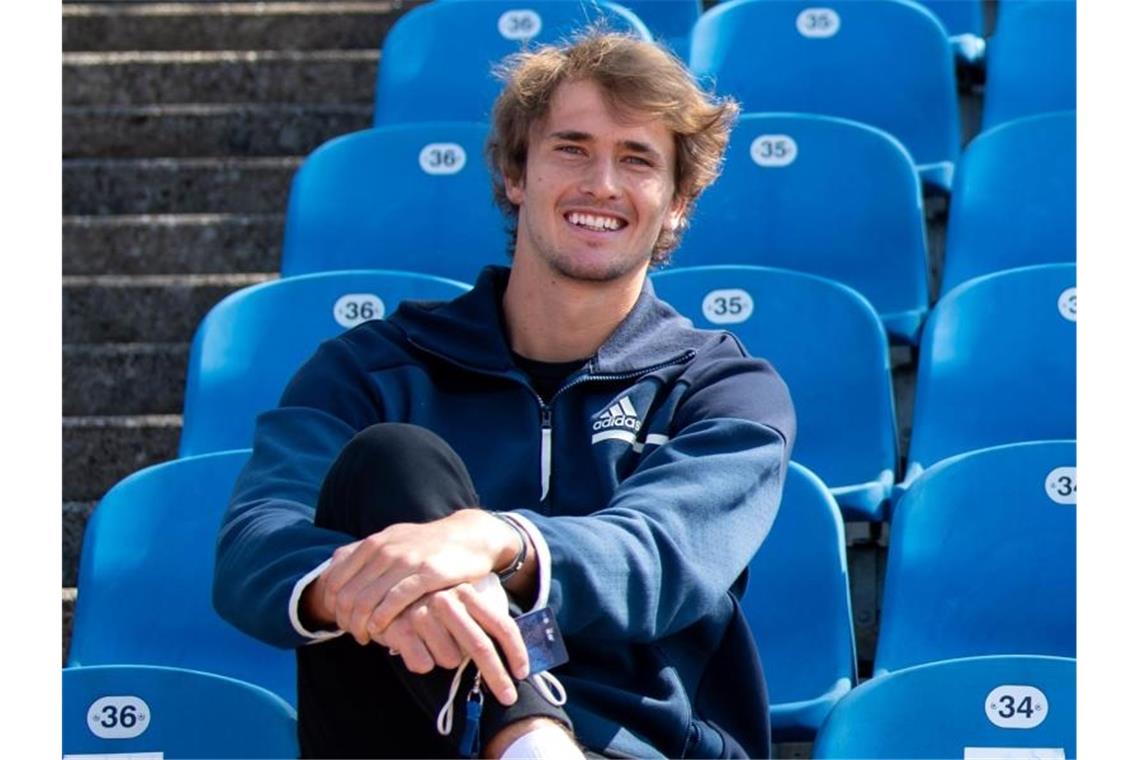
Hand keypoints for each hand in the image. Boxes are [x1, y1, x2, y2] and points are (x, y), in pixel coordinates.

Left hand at [315, 510, 521, 644]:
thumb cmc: (428, 544)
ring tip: (365, 636)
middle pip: (348, 594)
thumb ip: (365, 551)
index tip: (340, 620)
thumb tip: (334, 563)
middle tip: (353, 633)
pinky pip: (395, 600)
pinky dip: (383, 618)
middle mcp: (385, 550)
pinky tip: (381, 629)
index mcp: (373, 543)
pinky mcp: (427, 574)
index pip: (335, 579)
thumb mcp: (394, 538)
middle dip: (345, 619)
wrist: (470, 536)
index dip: (331, 605)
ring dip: (361, 624)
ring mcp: (406, 561)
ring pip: (367, 599)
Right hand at [375, 575, 529, 705]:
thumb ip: (476, 622)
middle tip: (508, 698)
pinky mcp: (400, 628)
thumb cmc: (424, 604)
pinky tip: (413, 647)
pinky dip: (420, 662)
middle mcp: (447, 600)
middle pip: (480, 647)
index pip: (500, 624)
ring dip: (445, 660)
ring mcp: (423, 613)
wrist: (378, 595)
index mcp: (467, 593)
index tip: (522, 673)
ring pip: (450, 660)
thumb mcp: (454, 604)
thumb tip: (505, 658)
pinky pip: (423, 664)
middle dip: (497, 677)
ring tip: (432, 645)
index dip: (515, 651)